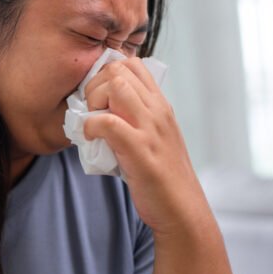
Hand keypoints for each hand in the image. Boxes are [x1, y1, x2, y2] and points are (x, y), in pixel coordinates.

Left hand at [82, 57, 213, 238]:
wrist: (181, 209)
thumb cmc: (163, 176)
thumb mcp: (154, 136)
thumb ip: (135, 118)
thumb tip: (102, 109)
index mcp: (160, 105)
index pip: (132, 64)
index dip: (106, 74)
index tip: (97, 98)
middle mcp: (158, 110)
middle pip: (119, 69)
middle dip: (96, 84)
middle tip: (91, 111)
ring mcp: (150, 128)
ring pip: (115, 87)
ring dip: (94, 100)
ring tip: (92, 123)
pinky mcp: (140, 149)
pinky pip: (108, 122)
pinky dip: (91, 126)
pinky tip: (90, 139)